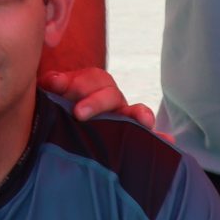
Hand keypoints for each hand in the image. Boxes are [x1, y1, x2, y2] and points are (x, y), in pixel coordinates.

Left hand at [40, 67, 156, 130]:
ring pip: (134, 113)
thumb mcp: (52, 97)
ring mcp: (122, 120)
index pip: (93, 78)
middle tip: (78, 113)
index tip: (56, 85)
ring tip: (143, 120)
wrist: (54, 137)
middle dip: (96, 101)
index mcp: (91, 88)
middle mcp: (110, 102)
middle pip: (112, 94)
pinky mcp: (131, 139)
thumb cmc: (55, 112)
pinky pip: (148, 139)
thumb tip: (53, 81)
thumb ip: (54, 85)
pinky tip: (168, 141)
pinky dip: (159, 139)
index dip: (77, 80)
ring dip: (139, 114)